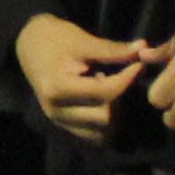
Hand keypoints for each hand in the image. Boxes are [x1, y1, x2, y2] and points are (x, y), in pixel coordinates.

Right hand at [11, 14, 151, 140]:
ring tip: (107, 91)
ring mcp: (58, 120)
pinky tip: (102, 102)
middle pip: (105, 116)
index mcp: (57, 89)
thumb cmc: (55, 39)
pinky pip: (93, 135)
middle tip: (117, 78)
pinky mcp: (63, 124)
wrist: (29, 44)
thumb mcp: (83, 41)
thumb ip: (113, 50)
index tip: (138, 64)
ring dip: (112, 113)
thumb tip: (145, 49)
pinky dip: (104, 123)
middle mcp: (56, 110)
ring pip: (101, 131)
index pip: (104, 93)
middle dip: (118, 98)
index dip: (127, 78)